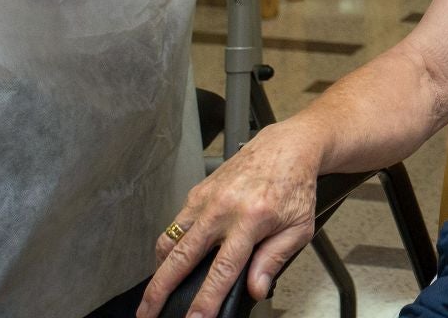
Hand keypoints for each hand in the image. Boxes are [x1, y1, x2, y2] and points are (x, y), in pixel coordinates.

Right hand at [136, 123, 323, 317]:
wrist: (288, 146)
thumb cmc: (296, 186)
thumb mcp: (299, 227)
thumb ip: (274, 259)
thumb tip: (255, 289)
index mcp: (251, 219)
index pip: (222, 269)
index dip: (206, 299)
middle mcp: (223, 208)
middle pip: (182, 257)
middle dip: (160, 290)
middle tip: (148, 314)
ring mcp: (206, 198)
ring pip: (171, 240)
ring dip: (159, 269)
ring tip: (154, 293)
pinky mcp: (198, 191)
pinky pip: (176, 224)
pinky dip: (169, 246)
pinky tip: (171, 261)